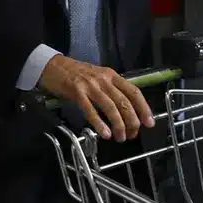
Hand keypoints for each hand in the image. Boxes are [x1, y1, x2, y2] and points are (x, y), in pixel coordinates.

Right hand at [39, 54, 153, 140]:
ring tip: (120, 137)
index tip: (149, 122)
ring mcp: (90, 85)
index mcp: (112, 75)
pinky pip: (90, 109)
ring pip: (110, 106)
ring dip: (118, 124)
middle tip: (132, 134)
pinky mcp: (76, 92)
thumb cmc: (76, 74)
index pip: (133, 92)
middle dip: (131, 120)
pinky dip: (99, 123)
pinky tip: (105, 133)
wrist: (52, 66)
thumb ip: (111, 90)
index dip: (143, 108)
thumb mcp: (99, 77)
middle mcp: (104, 79)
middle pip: (124, 101)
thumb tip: (126, 110)